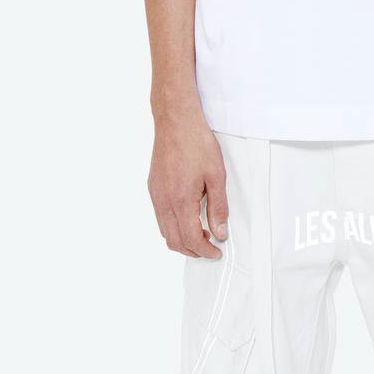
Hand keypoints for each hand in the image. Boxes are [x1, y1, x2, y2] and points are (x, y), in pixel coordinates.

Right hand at [147, 108, 228, 258]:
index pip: (191, 239)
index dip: (205, 251)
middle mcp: (163, 202)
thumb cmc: (197, 143)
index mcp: (180, 201)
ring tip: (202, 232)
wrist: (176, 121)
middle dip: (193, 250)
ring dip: (182, 239)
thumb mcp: (216, 176)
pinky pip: (160, 217)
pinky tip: (188, 216)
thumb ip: (218, 207)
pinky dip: (173, 225)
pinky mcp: (153, 187)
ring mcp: (156, 195)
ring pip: (165, 231)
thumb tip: (220, 233)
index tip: (217, 252)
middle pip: (174, 241)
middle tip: (211, 246)